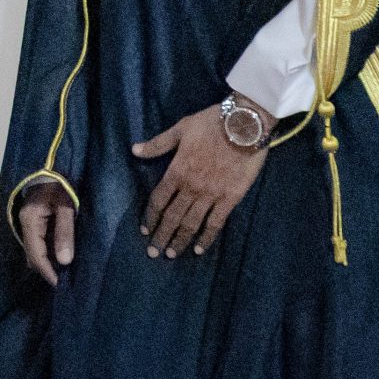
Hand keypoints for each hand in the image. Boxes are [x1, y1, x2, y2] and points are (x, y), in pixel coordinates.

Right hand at [14, 179, 76, 287]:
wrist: (56, 166)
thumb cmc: (62, 184)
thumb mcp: (67, 207)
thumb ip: (65, 233)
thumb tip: (64, 261)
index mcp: (29, 220)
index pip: (35, 254)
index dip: (47, 271)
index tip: (60, 285)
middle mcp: (24, 223)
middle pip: (32, 255)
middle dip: (46, 269)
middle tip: (64, 282)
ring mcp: (27, 222)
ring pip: (34, 249)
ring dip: (46, 261)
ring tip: (63, 272)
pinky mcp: (34, 220)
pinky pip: (38, 242)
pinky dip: (47, 252)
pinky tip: (59, 256)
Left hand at [133, 95, 270, 258]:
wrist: (244, 125)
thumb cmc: (211, 124)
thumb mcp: (180, 129)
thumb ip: (158, 144)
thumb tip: (134, 150)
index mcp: (176, 172)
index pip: (158, 201)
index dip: (150, 217)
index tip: (144, 230)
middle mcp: (191, 188)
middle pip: (172, 217)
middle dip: (161, 236)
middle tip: (153, 253)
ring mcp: (211, 195)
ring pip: (191, 223)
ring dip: (179, 240)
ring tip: (171, 254)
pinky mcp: (230, 198)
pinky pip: (215, 223)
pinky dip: (206, 237)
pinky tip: (198, 249)